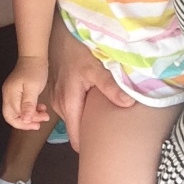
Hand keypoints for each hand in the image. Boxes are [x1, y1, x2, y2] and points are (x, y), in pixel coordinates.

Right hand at [2, 57, 50, 129]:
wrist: (34, 55)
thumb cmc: (35, 70)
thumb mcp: (33, 88)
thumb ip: (28, 105)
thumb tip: (25, 120)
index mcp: (10, 95)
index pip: (13, 117)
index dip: (24, 124)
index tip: (37, 125)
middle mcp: (8, 95)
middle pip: (14, 116)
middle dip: (28, 121)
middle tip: (42, 120)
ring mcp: (12, 93)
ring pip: (19, 111)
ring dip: (32, 115)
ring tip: (44, 114)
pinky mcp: (18, 90)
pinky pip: (22, 104)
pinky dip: (31, 108)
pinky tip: (40, 107)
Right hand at [47, 15, 133, 150]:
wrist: (57, 32)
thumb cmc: (75, 48)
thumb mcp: (95, 67)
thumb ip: (110, 86)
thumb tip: (129, 104)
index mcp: (68, 103)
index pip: (76, 137)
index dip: (88, 146)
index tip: (104, 152)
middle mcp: (58, 104)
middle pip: (75, 128)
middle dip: (90, 131)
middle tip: (111, 131)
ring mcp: (54, 98)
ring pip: (72, 117)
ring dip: (85, 117)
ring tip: (104, 115)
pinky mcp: (55, 90)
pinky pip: (69, 107)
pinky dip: (80, 107)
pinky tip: (92, 100)